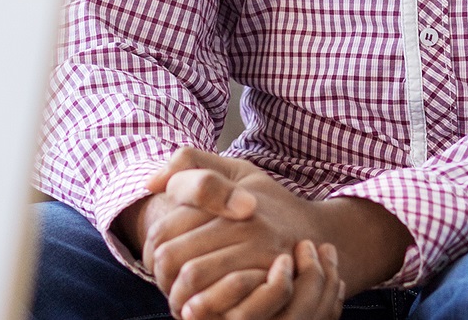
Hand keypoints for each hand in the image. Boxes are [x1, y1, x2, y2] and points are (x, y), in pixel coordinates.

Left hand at [122, 148, 408, 318]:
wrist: (317, 235)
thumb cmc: (267, 203)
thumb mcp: (236, 170)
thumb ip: (192, 163)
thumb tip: (150, 182)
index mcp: (228, 196)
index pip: (167, 226)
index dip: (150, 246)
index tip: (152, 256)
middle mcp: (243, 224)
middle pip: (175, 255)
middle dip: (160, 274)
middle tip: (161, 282)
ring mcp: (258, 255)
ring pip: (194, 277)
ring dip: (177, 293)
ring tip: (177, 299)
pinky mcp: (271, 283)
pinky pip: (227, 301)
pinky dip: (207, 308)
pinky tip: (201, 310)